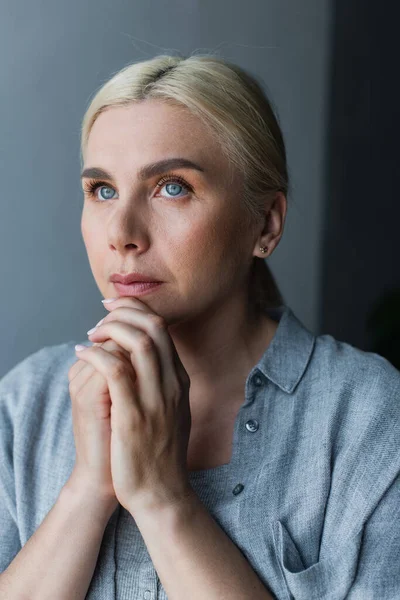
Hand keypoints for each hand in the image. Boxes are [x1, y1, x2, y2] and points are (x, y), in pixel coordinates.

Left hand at [74, 296, 192, 514]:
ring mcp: (156, 399)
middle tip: (101, 313)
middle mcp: (173, 384)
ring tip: (91, 335)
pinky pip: (116, 370)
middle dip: (124, 310)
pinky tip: (84, 353)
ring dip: (110, 329)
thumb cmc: (160, 453)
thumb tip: (144, 358)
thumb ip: (163, 383)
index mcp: (180, 380)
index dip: (136, 309)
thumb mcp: (172, 411)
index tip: (114, 307)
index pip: (162, 329)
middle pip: (153, 326)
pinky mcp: (134, 416)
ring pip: (138, 342)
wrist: (162, 493)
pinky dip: (98, 354)